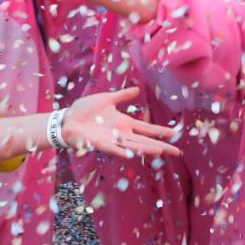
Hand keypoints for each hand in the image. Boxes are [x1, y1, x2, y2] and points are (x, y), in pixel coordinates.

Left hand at [61, 87, 179, 157]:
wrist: (67, 119)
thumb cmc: (85, 110)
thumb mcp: (106, 99)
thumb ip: (122, 96)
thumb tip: (138, 89)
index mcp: (124, 123)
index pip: (147, 128)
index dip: (161, 131)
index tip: (176, 134)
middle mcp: (121, 133)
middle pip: (145, 140)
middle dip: (161, 145)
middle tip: (177, 151)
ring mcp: (112, 140)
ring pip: (132, 145)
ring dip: (145, 149)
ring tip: (160, 151)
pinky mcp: (99, 143)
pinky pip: (112, 148)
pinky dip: (121, 151)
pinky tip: (131, 154)